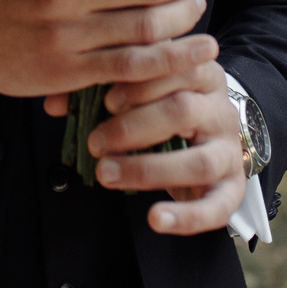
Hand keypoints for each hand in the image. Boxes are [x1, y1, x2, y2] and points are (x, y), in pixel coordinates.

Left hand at [76, 61, 250, 235]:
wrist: (212, 134)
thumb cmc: (165, 105)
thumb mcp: (138, 89)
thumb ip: (98, 89)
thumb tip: (53, 102)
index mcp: (200, 72)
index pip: (175, 68)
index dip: (140, 85)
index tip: (106, 101)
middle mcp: (220, 109)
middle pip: (184, 112)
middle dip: (134, 129)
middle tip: (95, 143)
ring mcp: (229, 150)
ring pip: (200, 161)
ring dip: (148, 169)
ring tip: (108, 175)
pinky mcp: (233, 188)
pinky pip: (216, 206)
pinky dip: (186, 217)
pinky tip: (154, 219)